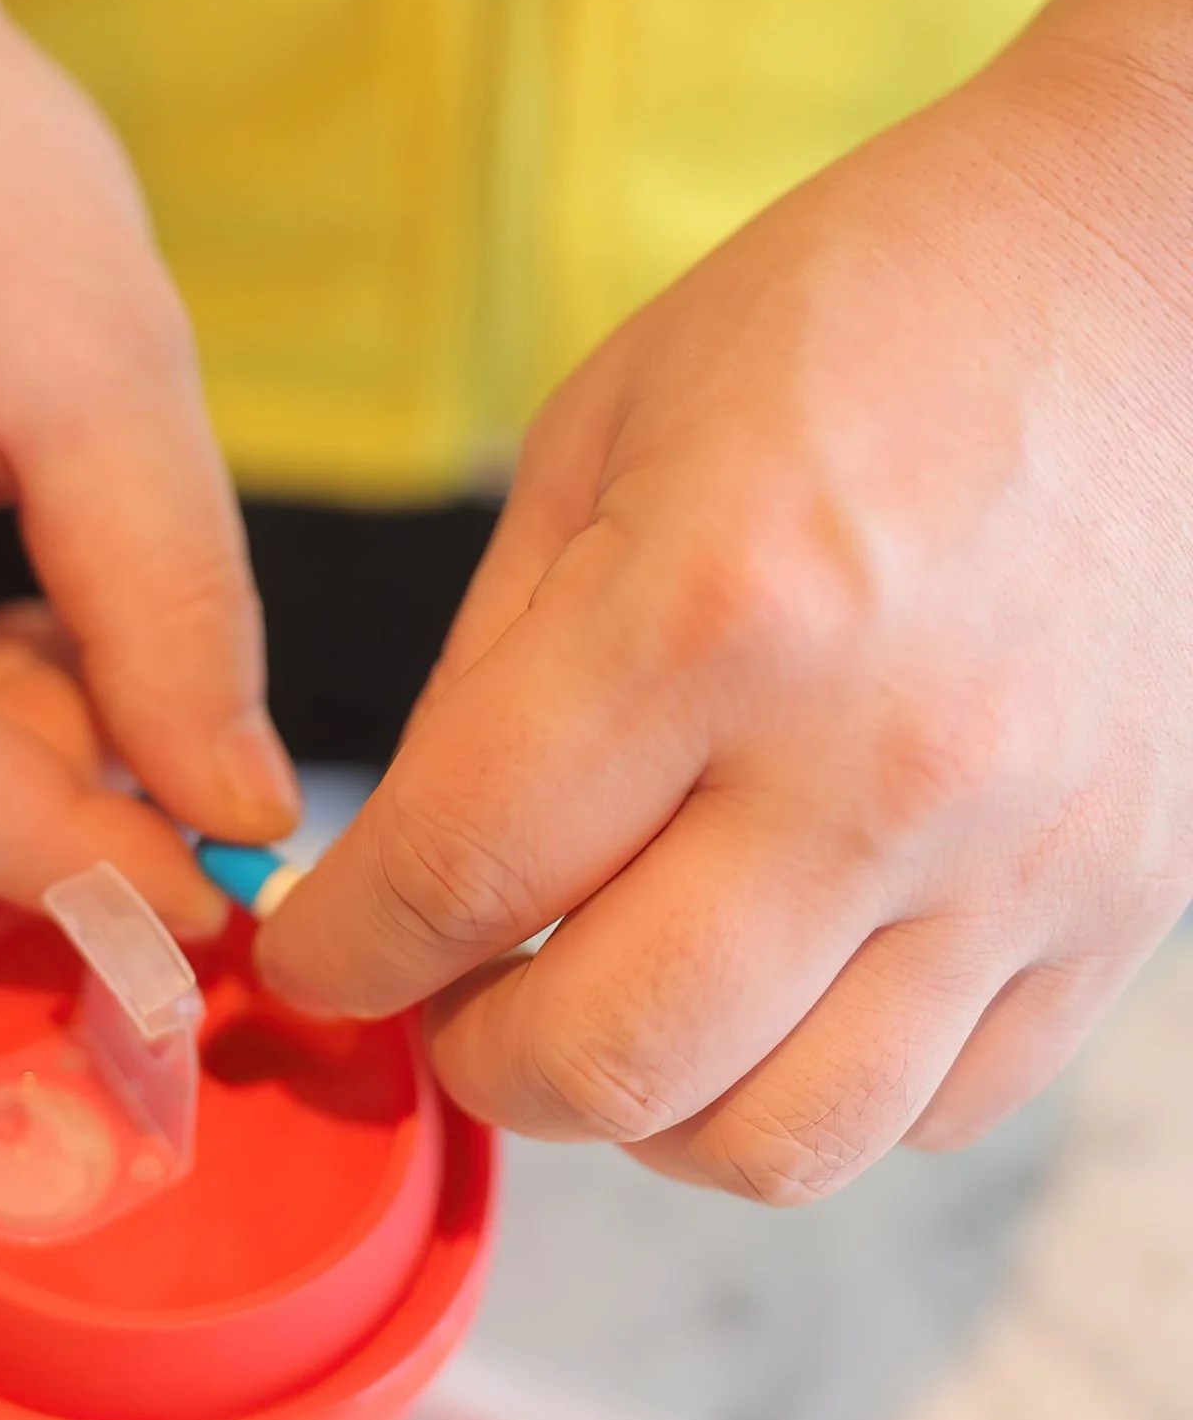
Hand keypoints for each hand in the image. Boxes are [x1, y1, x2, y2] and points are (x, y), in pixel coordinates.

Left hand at [259, 0, 1192, 1197]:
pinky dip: (811, 1088)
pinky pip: (935, 1109)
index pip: (458, 875)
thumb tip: (406, 865)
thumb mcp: (608, 430)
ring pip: (777, 1141)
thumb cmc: (873, 311)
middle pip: (609, 1060)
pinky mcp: (1121, 907)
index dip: (342, 951)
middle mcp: (874, 764)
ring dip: (643, 1113)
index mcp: (715, 607)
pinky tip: (768, 984)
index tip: (311, 957)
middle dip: (473, 1060)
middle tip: (445, 1001)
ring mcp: (1019, 858)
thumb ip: (493, 671)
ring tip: (606, 1010)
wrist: (1160, 277)